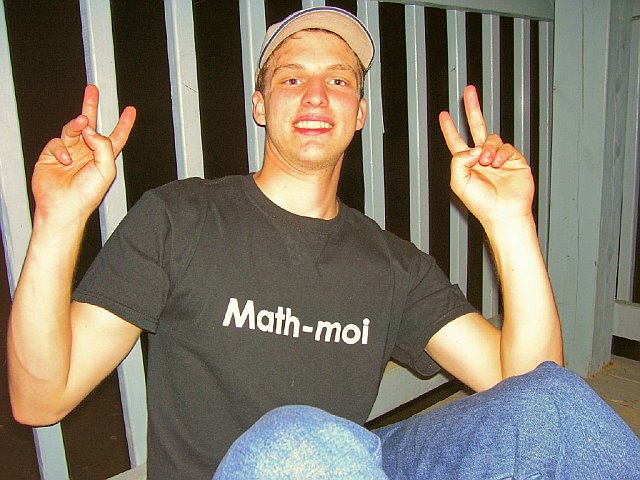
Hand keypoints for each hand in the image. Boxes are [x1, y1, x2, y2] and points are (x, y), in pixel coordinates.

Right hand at [32, 85, 135, 222]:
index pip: (117, 136)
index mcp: (104, 157)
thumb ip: (103, 146)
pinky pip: (57, 142)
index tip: (130, 110)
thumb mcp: (106, 170)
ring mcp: (69, 152)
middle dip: (91, 106)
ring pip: (73, 129)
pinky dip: (61, 149)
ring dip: (77, 125)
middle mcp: (87, 152)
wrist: (63, 207)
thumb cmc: (86, 195)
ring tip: (82, 124)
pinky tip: (65, 160)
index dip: (124, 123)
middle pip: (91, 124)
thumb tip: (90, 129)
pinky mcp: (52, 154)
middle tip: (92, 90)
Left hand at [439, 85, 533, 228]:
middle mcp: (481, 157)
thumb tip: (473, 147)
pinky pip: (506, 147)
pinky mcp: (514, 159)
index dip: (449, 128)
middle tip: (468, 91)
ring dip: (488, 149)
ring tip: (487, 163)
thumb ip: (459, 160)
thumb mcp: (459, 182)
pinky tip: (498, 164)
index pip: (456, 141)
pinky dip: (500, 154)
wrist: (504, 212)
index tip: (443, 115)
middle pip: (476, 126)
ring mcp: (498, 157)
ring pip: (492, 139)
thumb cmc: (481, 203)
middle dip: (472, 108)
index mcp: (465, 163)